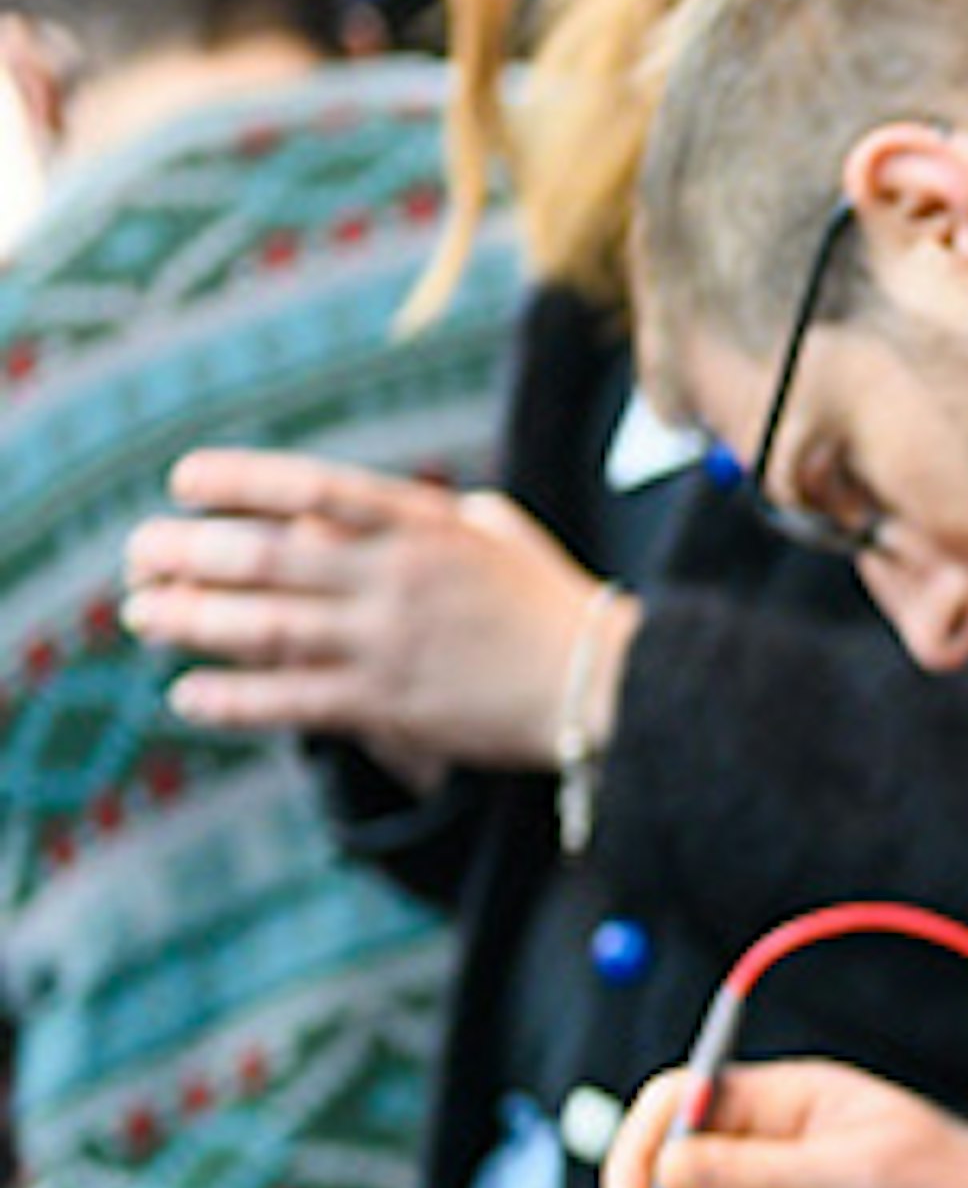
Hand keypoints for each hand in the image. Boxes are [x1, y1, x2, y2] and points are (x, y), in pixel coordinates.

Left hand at [123, 448, 610, 776]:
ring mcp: (389, 643)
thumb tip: (375, 510)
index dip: (236, 482)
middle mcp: (395, 578)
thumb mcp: (501, 533)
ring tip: (141, 615)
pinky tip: (189, 695)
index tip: (184, 482)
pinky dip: (231, 699)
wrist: (606, 685)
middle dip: (186, 553)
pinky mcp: (391, 706)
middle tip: (141, 554)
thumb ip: (432, 513)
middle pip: (262, 557)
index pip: (309, 489)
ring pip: (260, 627)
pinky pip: (290, 700)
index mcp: (422, 526)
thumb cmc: (554, 605)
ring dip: (188, 620)